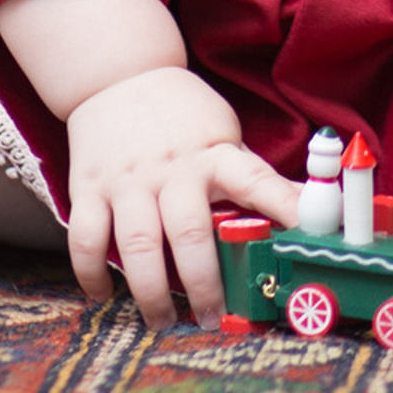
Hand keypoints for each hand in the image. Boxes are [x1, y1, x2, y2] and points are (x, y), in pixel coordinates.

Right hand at [63, 65, 299, 329]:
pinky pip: (86, 239)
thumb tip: (305, 213)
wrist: (117, 72)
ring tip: (162, 320)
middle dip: (203, 284)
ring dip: (151, 292)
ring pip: (138, 245)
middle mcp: (171, 168)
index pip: (254, 180)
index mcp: (213, 153)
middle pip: (190, 232)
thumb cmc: (181, 115)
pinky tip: (105, 294)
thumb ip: (250, 177)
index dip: (282, 206)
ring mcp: (127, 179)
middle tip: (211, 318)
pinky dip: (93, 274)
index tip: (307, 234)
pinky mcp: (89, 187)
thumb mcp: (222, 134)